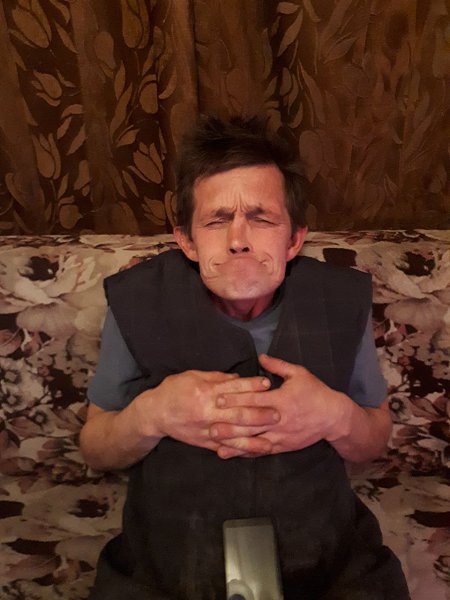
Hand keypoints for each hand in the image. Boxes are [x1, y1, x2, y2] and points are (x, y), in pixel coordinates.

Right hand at [136, 370, 279, 452]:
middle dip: (259, 414)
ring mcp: (207, 429)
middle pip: (237, 413)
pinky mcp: (206, 442)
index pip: (233, 389)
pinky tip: (257, 450)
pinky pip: (226, 447)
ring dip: (255, 435)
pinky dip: (242, 450)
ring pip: (234, 434)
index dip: (251, 386)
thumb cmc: (174, 390)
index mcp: (205, 392)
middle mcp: (207, 412)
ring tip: (273, 435)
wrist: (155, 413)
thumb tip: (237, 378)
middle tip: (278, 413)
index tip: (268, 384)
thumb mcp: (193, 376)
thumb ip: (216, 377)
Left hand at [211, 354, 351, 458]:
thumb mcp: (299, 374)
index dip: (235, 399)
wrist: (333, 417)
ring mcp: (280, 435)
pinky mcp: (282, 446)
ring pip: (254, 441)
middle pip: (250, 423)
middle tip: (210, 425)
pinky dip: (246, 453)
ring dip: (235, 443)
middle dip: (230, 424)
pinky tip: (232, 454)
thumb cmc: (315, 392)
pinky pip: (262, 451)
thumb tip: (261, 357)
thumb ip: (278, 366)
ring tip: (216, 444)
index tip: (217, 398)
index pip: (254, 399)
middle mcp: (279, 419)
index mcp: (281, 399)